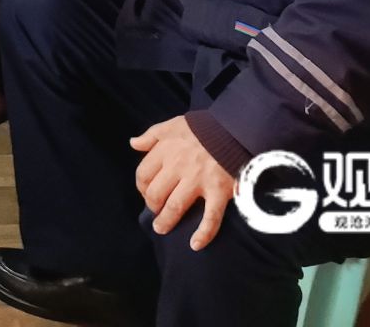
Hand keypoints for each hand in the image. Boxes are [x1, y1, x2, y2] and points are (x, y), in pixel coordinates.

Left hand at [132, 116, 234, 249]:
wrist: (236, 129)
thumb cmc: (204, 128)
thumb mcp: (173, 124)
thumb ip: (152, 135)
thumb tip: (133, 143)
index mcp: (167, 151)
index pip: (144, 174)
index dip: (142, 186)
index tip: (146, 192)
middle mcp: (179, 167)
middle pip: (156, 193)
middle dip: (152, 205)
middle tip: (155, 212)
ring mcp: (199, 181)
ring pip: (175, 207)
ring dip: (166, 221)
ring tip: (161, 229)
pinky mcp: (219, 191)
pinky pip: (210, 217)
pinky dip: (203, 234)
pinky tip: (195, 245)